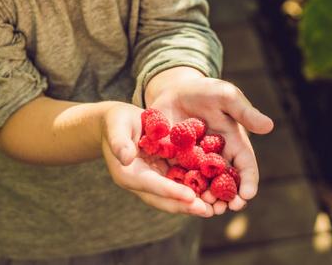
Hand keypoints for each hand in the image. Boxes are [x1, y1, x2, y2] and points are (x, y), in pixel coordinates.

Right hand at [101, 103, 217, 216]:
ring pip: (175, 196)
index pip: (152, 185)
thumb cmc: (117, 121)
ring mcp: (155, 180)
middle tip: (207, 210)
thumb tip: (125, 158)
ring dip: (193, 203)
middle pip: (164, 199)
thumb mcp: (117, 126)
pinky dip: (196, 189)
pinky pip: (181, 183)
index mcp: (130, 175)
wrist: (121, 121)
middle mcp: (143, 182)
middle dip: (185, 205)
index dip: (171, 191)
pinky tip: (214, 191)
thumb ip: (119, 141)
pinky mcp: (165, 173)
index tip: (190, 196)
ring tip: (215, 208)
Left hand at [144, 67, 273, 211]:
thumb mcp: (226, 96)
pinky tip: (180, 198)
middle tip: (225, 208)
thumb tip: (269, 126)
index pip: (246, 167)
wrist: (174, 89)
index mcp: (234, 144)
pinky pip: (179, 179)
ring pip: (204, 186)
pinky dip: (182, 190)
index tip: (248, 195)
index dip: (248, 182)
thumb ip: (244, 111)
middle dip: (227, 198)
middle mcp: (217, 157)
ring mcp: (196, 161)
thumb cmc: (205, 90)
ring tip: (205, 208)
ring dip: (205, 199)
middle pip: (226, 183)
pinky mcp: (175, 160)